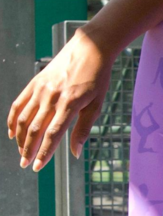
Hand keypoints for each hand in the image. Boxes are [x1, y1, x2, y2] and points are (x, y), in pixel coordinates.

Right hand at [7, 28, 113, 171]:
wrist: (89, 48)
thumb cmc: (97, 78)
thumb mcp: (96, 104)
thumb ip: (83, 129)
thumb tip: (75, 153)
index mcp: (70, 104)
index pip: (52, 134)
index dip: (44, 153)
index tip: (38, 167)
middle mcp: (52, 97)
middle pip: (35, 129)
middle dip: (28, 149)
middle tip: (25, 164)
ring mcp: (41, 89)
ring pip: (24, 119)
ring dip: (20, 138)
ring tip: (21, 152)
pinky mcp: (34, 83)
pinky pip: (19, 104)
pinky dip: (13, 119)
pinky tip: (13, 133)